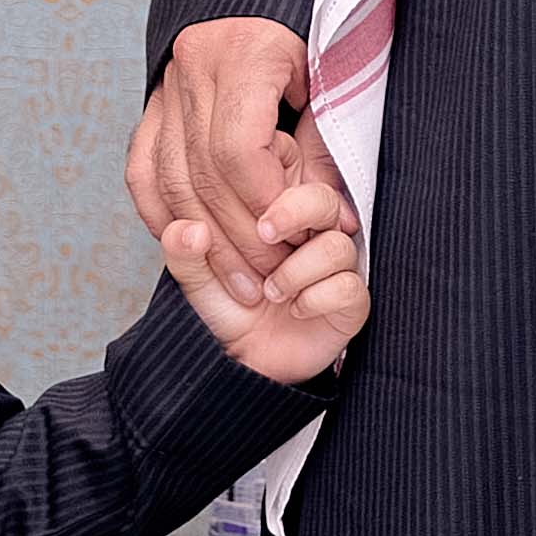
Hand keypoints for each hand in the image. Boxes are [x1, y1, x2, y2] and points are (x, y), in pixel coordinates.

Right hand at [128, 17, 347, 299]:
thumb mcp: (331, 88)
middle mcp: (194, 65)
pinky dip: (162, 215)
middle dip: (238, 237)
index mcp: (244, 52)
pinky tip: (192, 247)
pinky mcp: (150, 106)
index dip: (264, 203)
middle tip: (273, 276)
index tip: (294, 237)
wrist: (260, 3)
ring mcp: (165, 85)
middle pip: (202, 172)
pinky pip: (142, 172)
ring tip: (240, 280)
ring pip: (169, 179)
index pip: (238, 150)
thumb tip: (335, 222)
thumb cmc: (310, 47)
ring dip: (204, 240)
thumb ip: (327, 152)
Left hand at [165, 176, 369, 384]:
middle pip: (324, 198)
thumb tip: (187, 230)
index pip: (290, 176)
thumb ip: (183, 249)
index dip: (269, 188)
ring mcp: (336, 265)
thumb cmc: (227, 305)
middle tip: (265, 231)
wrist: (243, 359)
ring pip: (338, 245)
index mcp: (280, 210)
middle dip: (294, 212)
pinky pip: (349, 287)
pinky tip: (295, 309)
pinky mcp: (351, 300)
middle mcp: (313, 231)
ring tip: (270, 290)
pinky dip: (316, 298)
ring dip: (297, 270)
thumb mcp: (194, 275)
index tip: (244, 209)